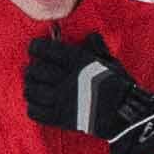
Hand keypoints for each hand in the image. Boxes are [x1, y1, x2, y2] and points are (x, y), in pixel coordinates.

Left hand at [22, 27, 153, 153]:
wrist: (124, 115)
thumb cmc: (119, 86)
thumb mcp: (110, 62)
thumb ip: (97, 48)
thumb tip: (90, 36)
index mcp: (79, 62)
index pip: (48, 50)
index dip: (36, 47)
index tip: (34, 47)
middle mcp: (67, 79)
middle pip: (36, 70)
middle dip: (32, 69)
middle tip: (33, 69)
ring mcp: (62, 100)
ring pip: (32, 91)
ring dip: (29, 86)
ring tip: (32, 85)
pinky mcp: (60, 118)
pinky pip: (36, 111)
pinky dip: (32, 106)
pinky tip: (35, 102)